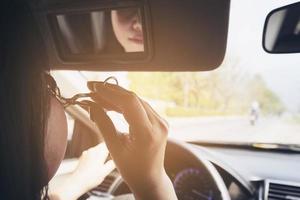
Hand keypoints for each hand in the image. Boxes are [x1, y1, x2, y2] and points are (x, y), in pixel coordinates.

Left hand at [49, 143, 114, 199]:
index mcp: (99, 152)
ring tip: (103, 163)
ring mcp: (86, 153)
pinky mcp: (83, 157)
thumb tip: (116, 160)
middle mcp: (92, 150)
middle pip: (103, 145)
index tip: (117, 152)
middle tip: (112, 157)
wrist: (77, 182)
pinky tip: (96, 165)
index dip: (114, 147)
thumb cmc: (91, 178)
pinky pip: (92, 153)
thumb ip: (112, 164)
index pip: (109, 144)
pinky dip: (95, 157)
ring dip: (101, 153)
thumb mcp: (105, 172)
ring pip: (97, 149)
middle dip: (108, 150)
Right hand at [87, 82, 177, 199]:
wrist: (149, 177)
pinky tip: (109, 102)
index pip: (130, 103)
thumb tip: (90, 105)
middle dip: (111, 91)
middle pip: (133, 98)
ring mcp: (161, 121)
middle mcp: (158, 124)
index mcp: (148, 133)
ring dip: (116, 96)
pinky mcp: (158, 121)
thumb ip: (103, 123)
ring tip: (97, 95)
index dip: (110, 92)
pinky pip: (140, 106)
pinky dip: (124, 103)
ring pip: (136, 100)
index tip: (93, 87)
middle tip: (92, 87)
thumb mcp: (114, 148)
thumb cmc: (131, 168)